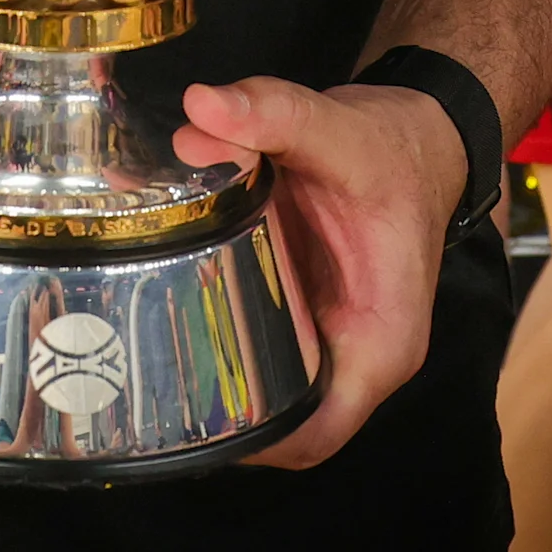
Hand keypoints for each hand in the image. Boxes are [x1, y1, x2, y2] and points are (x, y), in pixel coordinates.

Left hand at [176, 75, 469, 468]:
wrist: (418, 132)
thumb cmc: (398, 152)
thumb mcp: (343, 129)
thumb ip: (275, 113)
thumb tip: (202, 107)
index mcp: (380, 340)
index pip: (318, 434)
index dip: (258, 443)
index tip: (192, 418)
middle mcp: (351, 348)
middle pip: (276, 411)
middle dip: (211, 395)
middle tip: (141, 358)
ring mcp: (321, 326)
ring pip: (254, 366)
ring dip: (200, 344)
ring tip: (133, 319)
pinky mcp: (295, 298)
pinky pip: (245, 318)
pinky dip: (203, 297)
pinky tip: (150, 265)